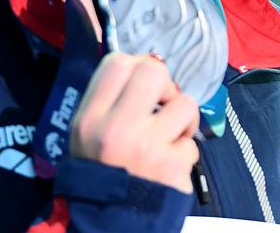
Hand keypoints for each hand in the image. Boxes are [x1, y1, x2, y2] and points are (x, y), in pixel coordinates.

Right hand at [70, 52, 199, 192]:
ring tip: (169, 138)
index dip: (136, 66)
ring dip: (182, 121)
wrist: (108, 224)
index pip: (117, 63)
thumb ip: (111, 100)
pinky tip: (168, 165)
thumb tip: (151, 66)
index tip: (142, 87)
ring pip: (185, 103)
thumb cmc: (102, 172)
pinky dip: (183, 152)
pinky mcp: (172, 166)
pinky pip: (191, 142)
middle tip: (161, 106)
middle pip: (153, 70)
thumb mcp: (88, 135)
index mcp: (90, 119)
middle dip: (165, 86)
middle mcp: (116, 129)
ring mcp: (146, 146)